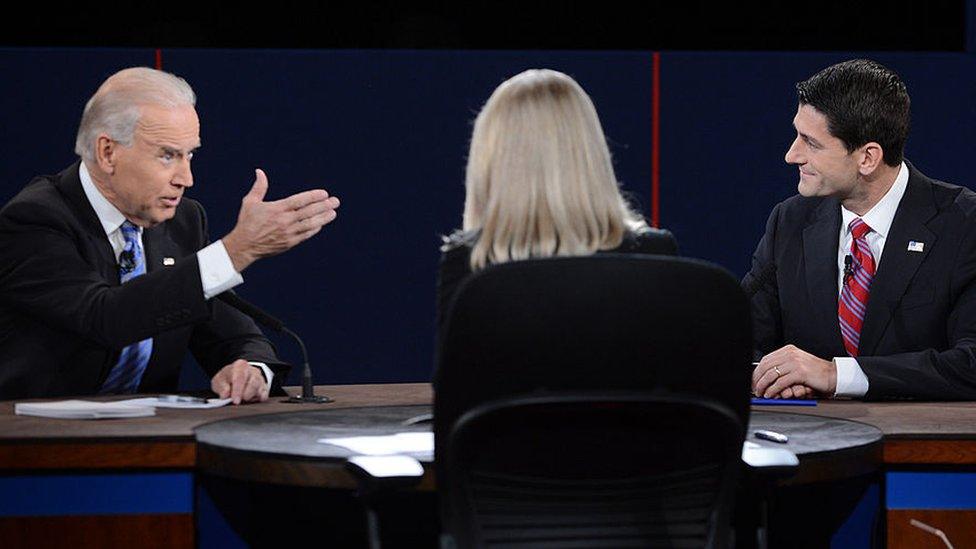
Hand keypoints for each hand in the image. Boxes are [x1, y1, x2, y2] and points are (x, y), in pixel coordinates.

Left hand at [211, 359, 269, 404]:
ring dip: (252, 397)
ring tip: (244, 400)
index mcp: (240, 366)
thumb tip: (225, 394)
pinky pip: (265, 394)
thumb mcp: (219, 380)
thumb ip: (221, 387)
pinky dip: (260, 398)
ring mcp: (260, 378)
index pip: (240, 377)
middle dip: (246, 394)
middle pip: (253, 382)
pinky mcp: (264, 387)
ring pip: (260, 388)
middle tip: (238, 402)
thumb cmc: (227, 379)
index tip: (235, 400)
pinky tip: (253, 400)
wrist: (237, 375)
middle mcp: (252, 370)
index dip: (238, 390)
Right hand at [222, 168, 339, 271]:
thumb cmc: (247, 222)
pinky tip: (321, 223)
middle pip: (308, 212)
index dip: (313, 197)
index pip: (298, 201)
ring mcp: (288, 233)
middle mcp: (284, 221)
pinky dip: (314, 229)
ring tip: (333, 213)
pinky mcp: (290, 243)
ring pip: (310, 224)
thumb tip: (260, 171)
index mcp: (276, 209)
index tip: (324, 193)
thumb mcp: (250, 202)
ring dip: (323, 218)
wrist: (244, 246)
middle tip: (336, 201)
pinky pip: (306, 235)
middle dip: (324, 206)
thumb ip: (259, 187)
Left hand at [752, 344, 836, 397]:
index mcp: (788, 350)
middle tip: (754, 389)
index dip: (757, 371)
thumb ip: (783, 366)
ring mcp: (795, 362)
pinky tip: (770, 394)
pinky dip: (773, 390)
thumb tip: (765, 376)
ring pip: (771, 374)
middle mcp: (790, 354)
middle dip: (757, 379)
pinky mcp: (800, 372)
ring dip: (763, 386)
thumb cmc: (815, 373)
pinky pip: (780, 382)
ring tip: (761, 393)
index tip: (753, 381)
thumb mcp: (797, 364)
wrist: (833, 375)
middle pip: (766, 366)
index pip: (766, 360)